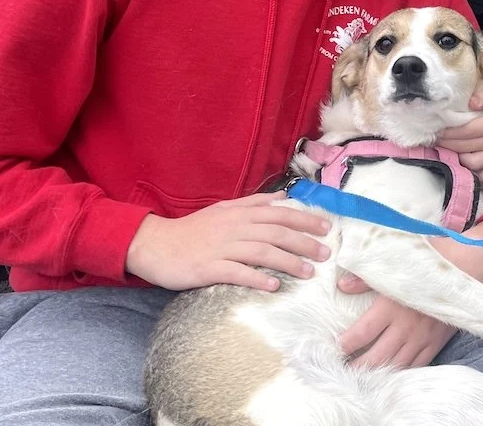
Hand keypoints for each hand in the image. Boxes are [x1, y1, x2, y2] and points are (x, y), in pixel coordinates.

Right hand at [124, 192, 330, 291]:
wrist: (156, 245)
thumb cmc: (193, 230)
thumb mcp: (223, 209)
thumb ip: (253, 202)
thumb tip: (282, 196)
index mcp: (239, 212)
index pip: (279, 212)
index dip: (305, 219)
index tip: (327, 228)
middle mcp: (234, 226)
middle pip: (276, 231)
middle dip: (304, 242)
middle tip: (326, 253)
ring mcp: (222, 247)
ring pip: (262, 251)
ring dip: (288, 262)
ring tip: (308, 273)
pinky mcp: (209, 268)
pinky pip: (237, 272)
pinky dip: (257, 278)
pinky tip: (273, 286)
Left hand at [336, 228, 482, 367]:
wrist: (469, 265)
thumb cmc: (429, 259)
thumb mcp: (396, 261)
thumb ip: (368, 277)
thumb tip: (343, 284)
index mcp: (392, 305)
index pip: (362, 332)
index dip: (345, 343)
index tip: (334, 346)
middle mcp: (406, 326)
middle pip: (376, 356)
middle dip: (357, 366)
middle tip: (342, 370)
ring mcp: (422, 337)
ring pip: (395, 364)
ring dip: (377, 373)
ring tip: (361, 377)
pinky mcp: (436, 342)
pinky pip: (417, 364)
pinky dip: (402, 371)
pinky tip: (391, 374)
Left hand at [436, 82, 482, 181]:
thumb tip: (469, 103)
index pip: (467, 131)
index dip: (449, 132)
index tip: (437, 130)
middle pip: (466, 148)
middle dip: (447, 144)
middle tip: (434, 140)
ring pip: (473, 164)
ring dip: (456, 159)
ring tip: (445, 151)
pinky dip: (471, 173)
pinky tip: (460, 166)